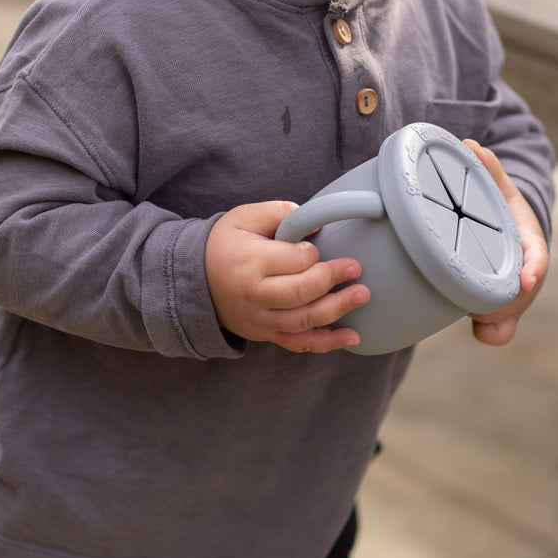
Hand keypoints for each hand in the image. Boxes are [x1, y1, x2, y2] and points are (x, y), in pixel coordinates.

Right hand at [204, 201, 370, 352]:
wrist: (195, 280)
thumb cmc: (225, 243)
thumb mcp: (244, 217)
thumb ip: (279, 213)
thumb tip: (315, 225)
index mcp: (251, 262)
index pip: (294, 260)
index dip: (313, 252)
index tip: (317, 245)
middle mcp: (255, 295)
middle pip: (302, 292)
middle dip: (332, 279)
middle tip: (356, 268)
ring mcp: (261, 319)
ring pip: (304, 320)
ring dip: (338, 309)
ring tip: (362, 295)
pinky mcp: (266, 334)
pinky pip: (299, 343)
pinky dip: (327, 343)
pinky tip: (352, 337)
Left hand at [462, 140, 548, 345]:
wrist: (509, 231)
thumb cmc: (501, 209)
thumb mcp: (497, 186)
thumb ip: (486, 168)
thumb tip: (470, 146)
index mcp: (530, 242)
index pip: (538, 258)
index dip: (533, 269)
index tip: (527, 280)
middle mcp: (526, 273)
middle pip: (523, 296)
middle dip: (505, 304)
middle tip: (475, 306)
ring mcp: (515, 295)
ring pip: (512, 319)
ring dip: (494, 322)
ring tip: (468, 313)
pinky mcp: (499, 310)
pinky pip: (500, 330)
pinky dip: (490, 333)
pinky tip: (472, 328)